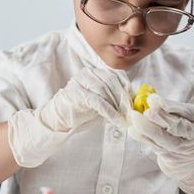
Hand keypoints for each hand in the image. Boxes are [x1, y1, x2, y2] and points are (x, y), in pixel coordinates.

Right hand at [9, 67, 131, 166]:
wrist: (58, 121)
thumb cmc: (82, 112)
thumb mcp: (102, 103)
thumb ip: (116, 99)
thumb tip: (135, 100)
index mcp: (95, 72)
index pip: (116, 75)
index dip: (127, 88)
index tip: (135, 103)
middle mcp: (87, 73)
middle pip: (112, 81)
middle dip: (124, 98)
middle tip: (132, 113)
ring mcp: (80, 81)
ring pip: (105, 90)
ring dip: (117, 106)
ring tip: (125, 118)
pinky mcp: (76, 92)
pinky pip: (97, 101)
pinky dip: (109, 112)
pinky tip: (116, 121)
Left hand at [128, 94, 193, 193]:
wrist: (191, 159)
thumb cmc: (188, 129)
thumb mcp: (190, 117)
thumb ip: (175, 108)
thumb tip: (150, 98)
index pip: (186, 112)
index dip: (170, 106)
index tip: (153, 99)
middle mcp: (193, 136)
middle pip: (177, 127)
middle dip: (160, 118)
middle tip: (146, 111)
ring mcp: (180, 148)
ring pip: (163, 138)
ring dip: (147, 128)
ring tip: (134, 118)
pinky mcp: (168, 156)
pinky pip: (154, 146)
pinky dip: (142, 137)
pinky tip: (132, 130)